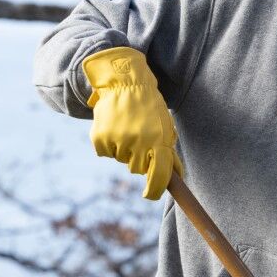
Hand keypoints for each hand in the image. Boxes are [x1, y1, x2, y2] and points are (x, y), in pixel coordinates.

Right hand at [82, 46, 182, 199]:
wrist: (124, 82)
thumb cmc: (149, 107)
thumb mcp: (165, 126)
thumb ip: (168, 151)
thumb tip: (176, 177)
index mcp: (158, 140)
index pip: (159, 174)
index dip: (155, 189)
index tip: (149, 194)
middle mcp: (138, 142)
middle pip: (137, 169)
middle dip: (139, 159)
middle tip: (139, 138)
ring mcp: (118, 140)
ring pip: (121, 160)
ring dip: (124, 150)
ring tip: (126, 128)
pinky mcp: (100, 137)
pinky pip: (105, 153)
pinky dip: (108, 144)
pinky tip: (112, 127)